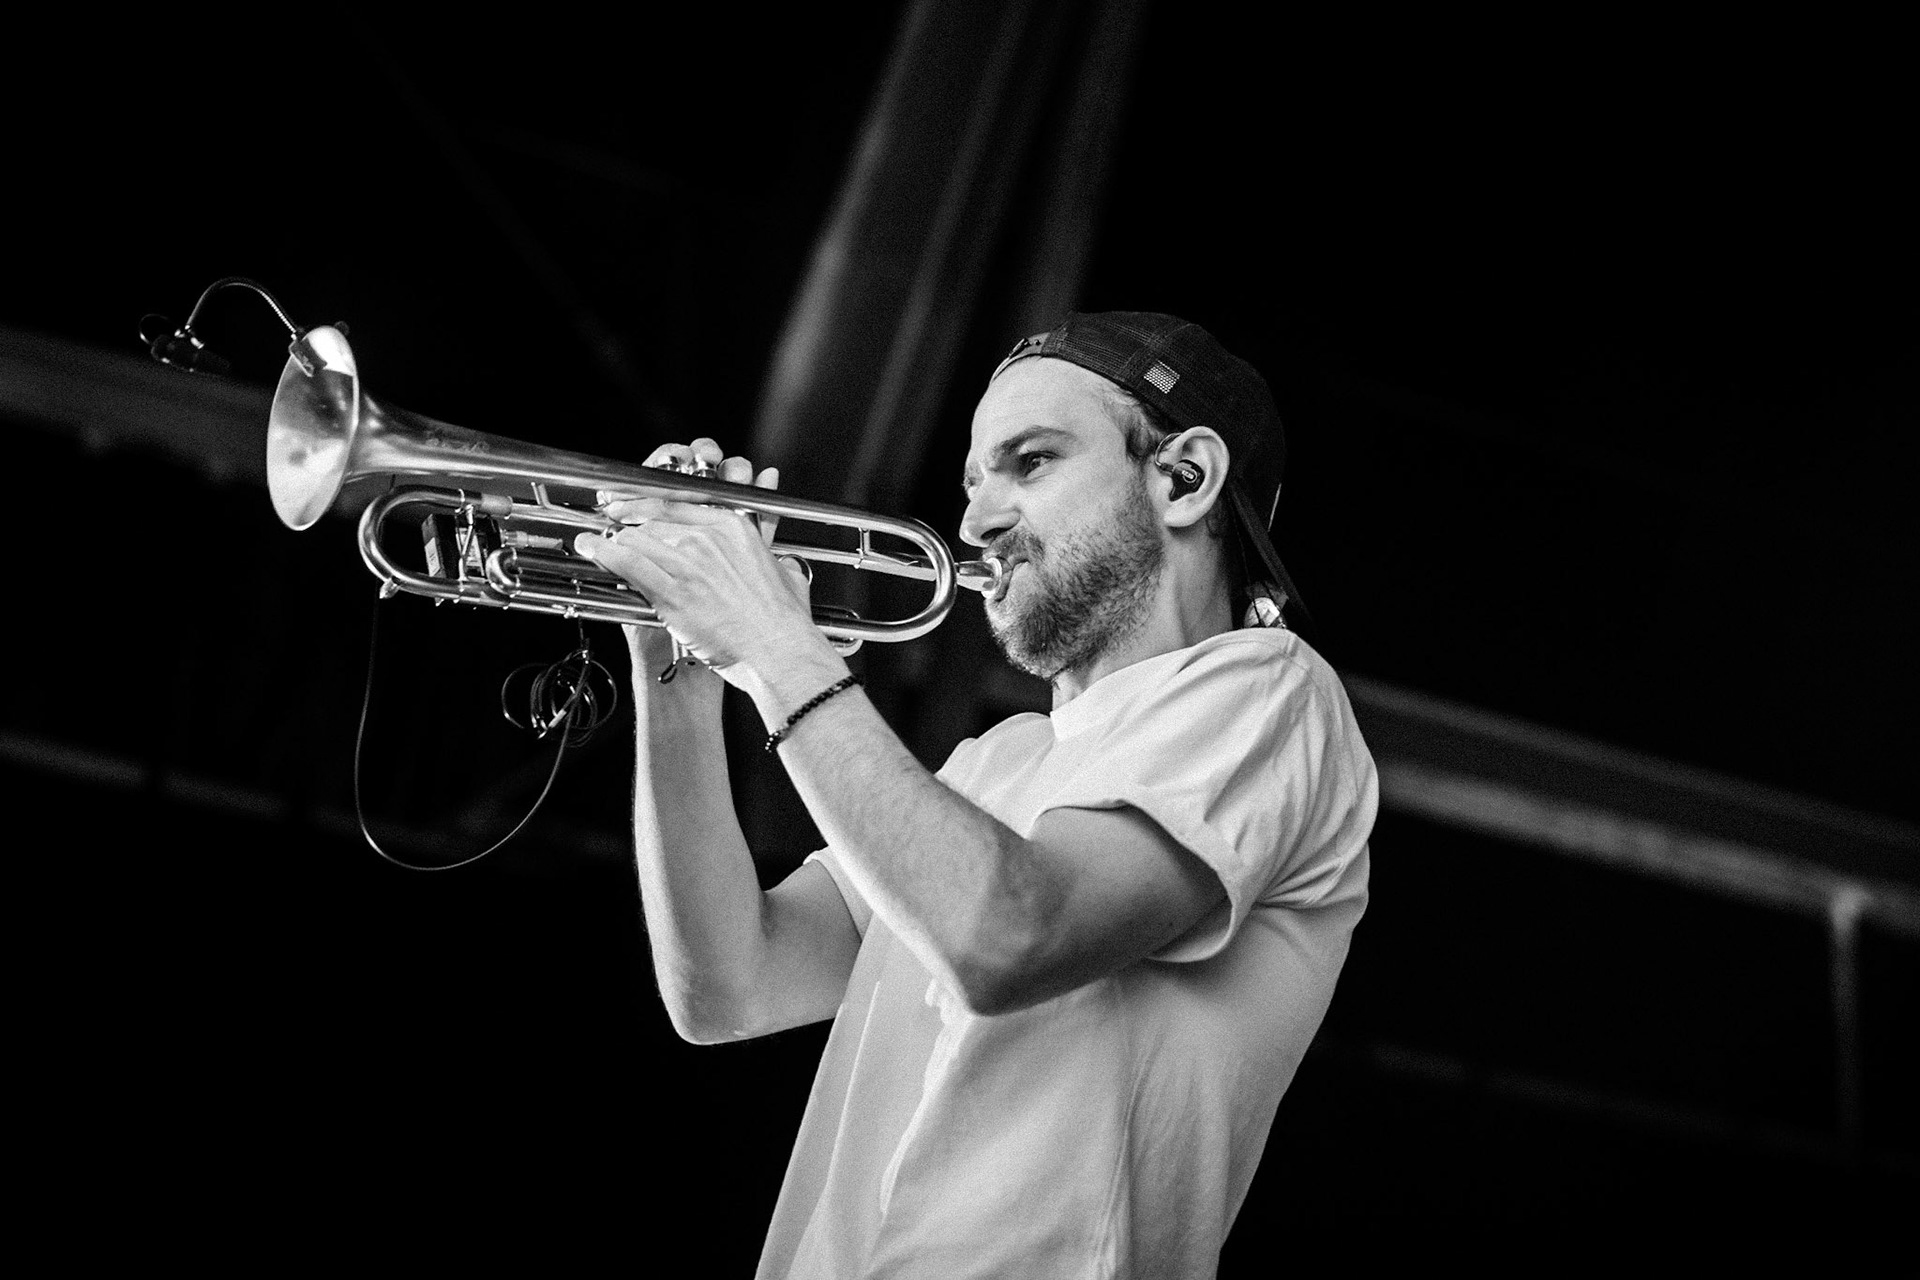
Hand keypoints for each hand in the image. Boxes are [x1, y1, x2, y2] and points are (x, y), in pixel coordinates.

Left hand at [577, 438, 820, 684]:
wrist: (780, 653)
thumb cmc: (784, 623)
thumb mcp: (788, 574)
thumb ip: (778, 559)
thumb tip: (782, 561)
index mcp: (734, 527)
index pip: (677, 504)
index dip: (646, 504)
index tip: (632, 506)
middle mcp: (709, 538)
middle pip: (653, 520)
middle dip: (628, 524)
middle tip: (611, 527)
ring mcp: (690, 564)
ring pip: (637, 539)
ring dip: (611, 539)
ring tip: (595, 541)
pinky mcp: (673, 593)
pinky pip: (628, 563)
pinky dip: (604, 553)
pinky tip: (591, 549)